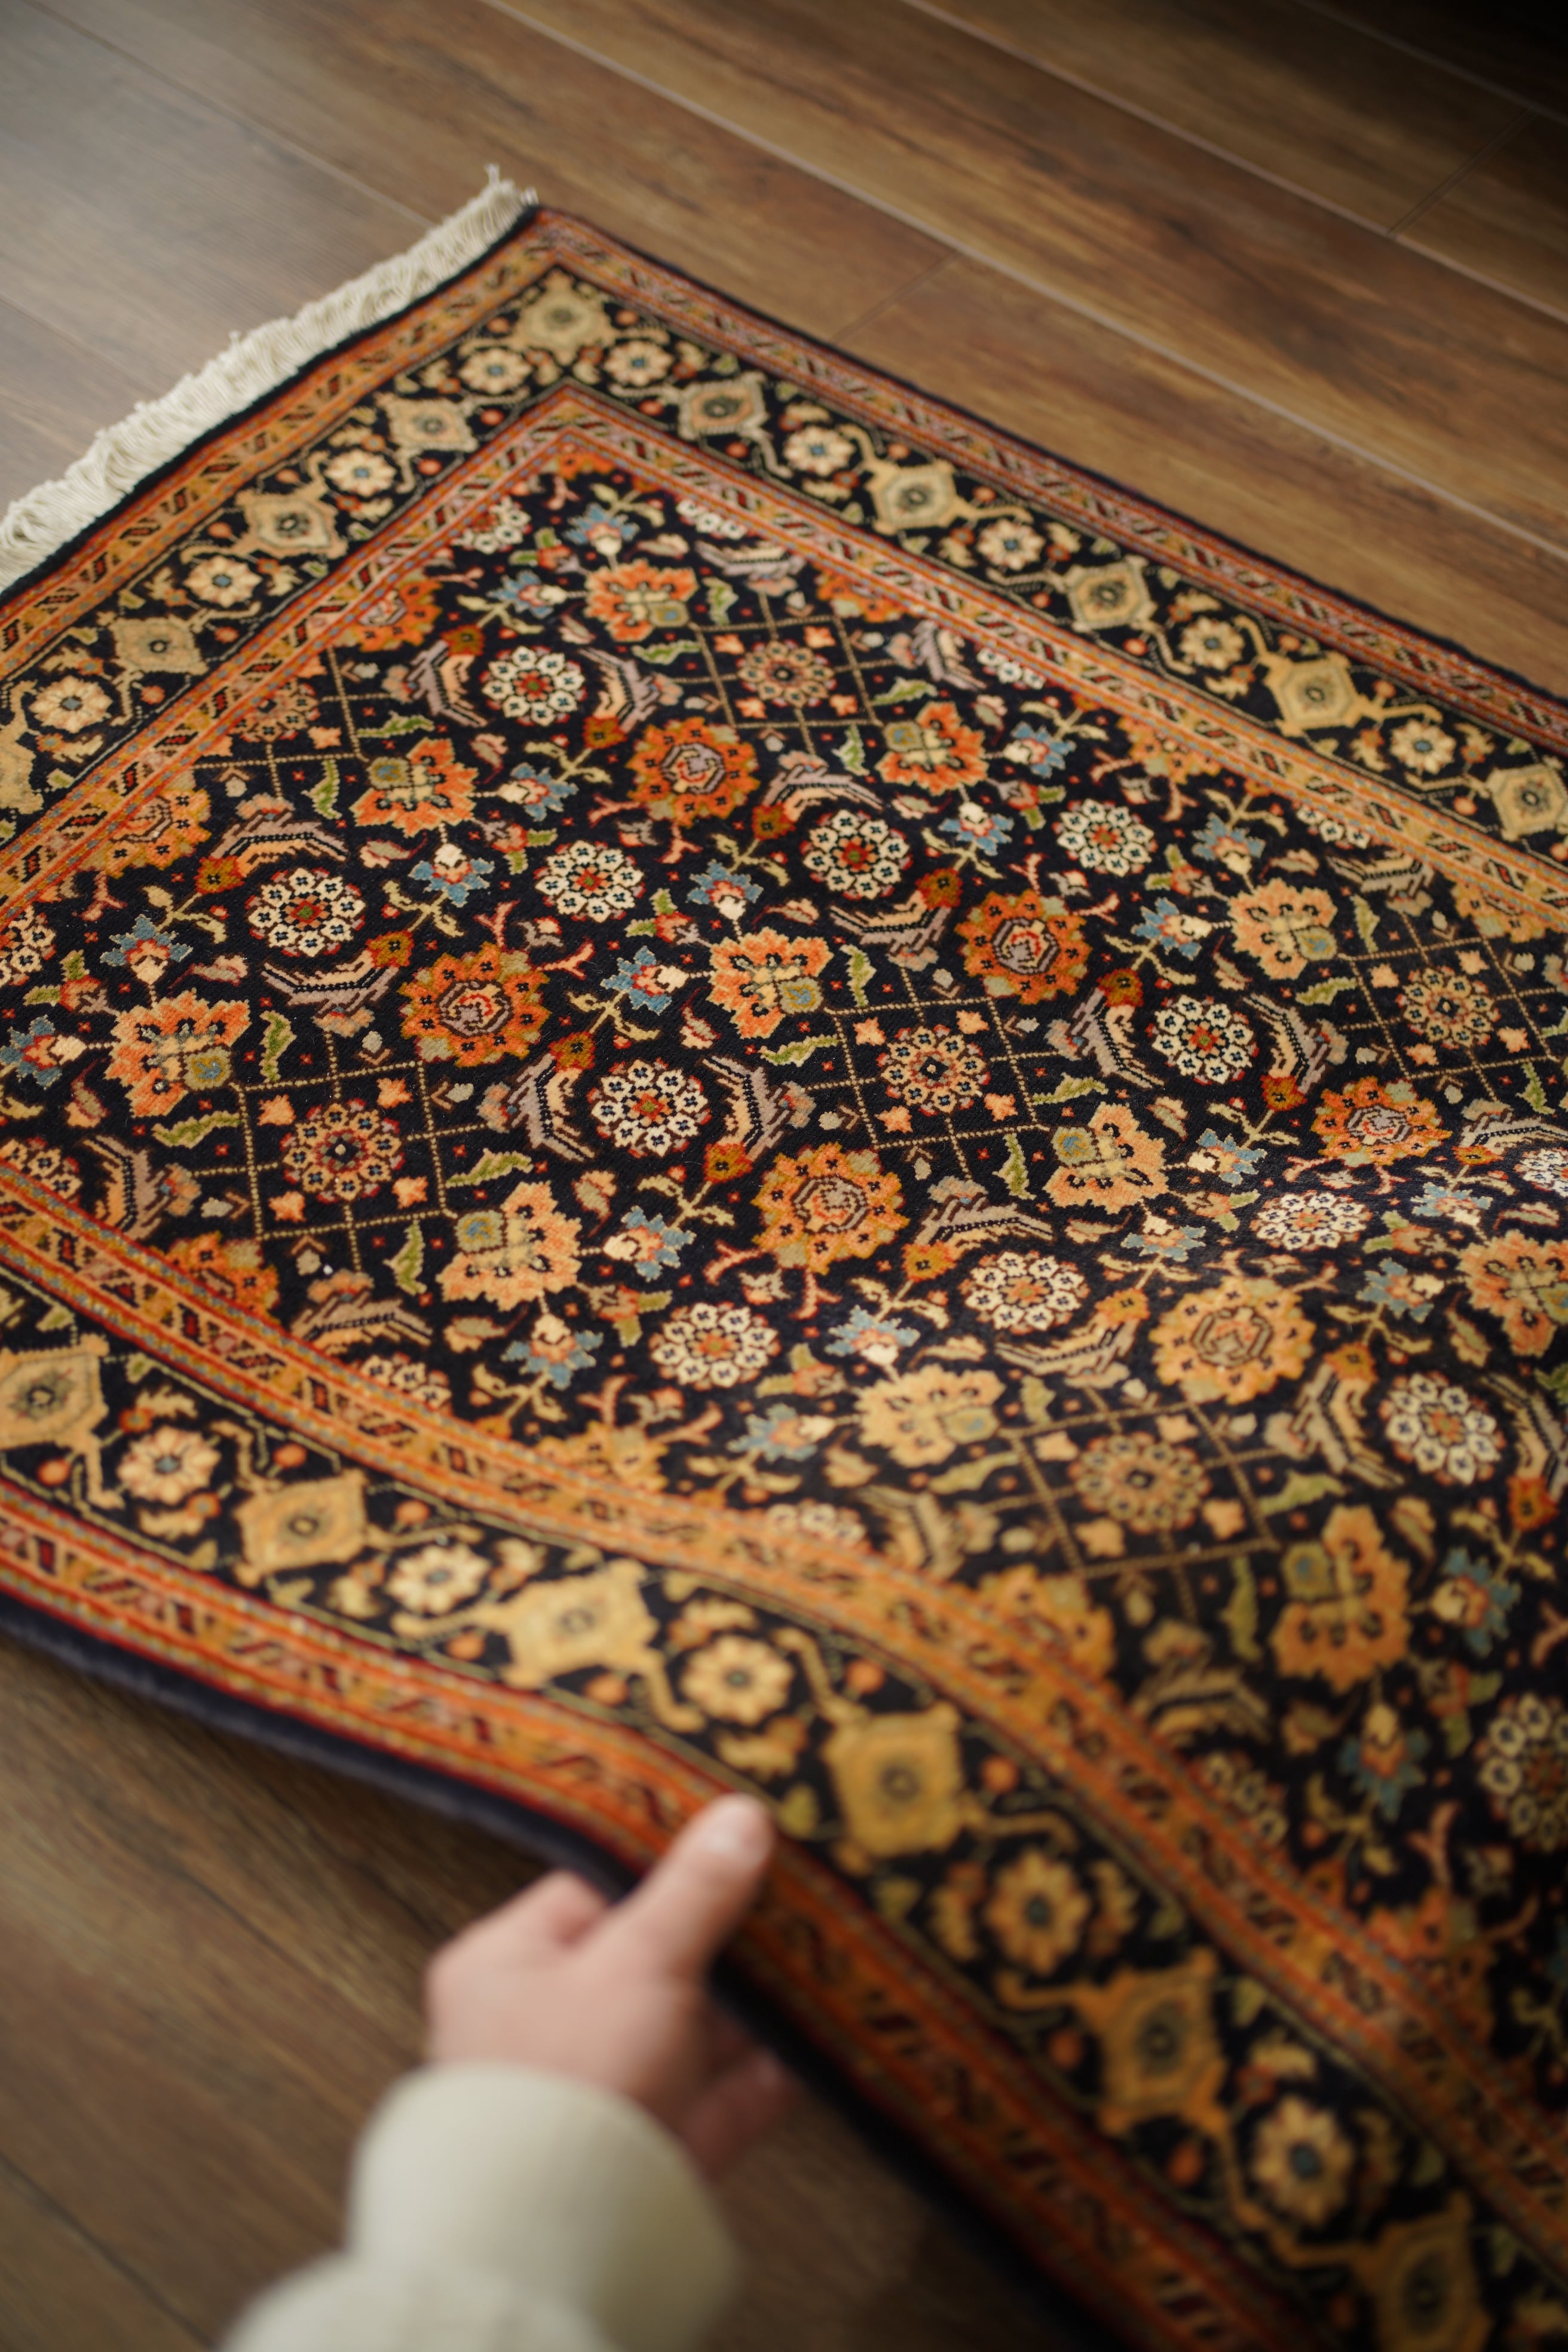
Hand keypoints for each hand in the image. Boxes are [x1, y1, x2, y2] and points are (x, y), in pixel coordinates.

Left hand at [425, 1795, 794, 2177]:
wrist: (565, 2237)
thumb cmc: (564, 2087)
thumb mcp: (634, 1962)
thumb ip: (694, 1892)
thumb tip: (740, 1818)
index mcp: (509, 1965)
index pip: (596, 1888)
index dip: (669, 1861)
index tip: (734, 1831)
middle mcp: (556, 2023)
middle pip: (657, 1956)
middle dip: (729, 1930)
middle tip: (795, 1882)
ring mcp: (614, 2086)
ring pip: (701, 2022)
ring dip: (763, 1994)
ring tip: (826, 1941)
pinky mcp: (667, 2141)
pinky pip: (730, 2088)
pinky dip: (778, 2061)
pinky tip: (827, 2024)